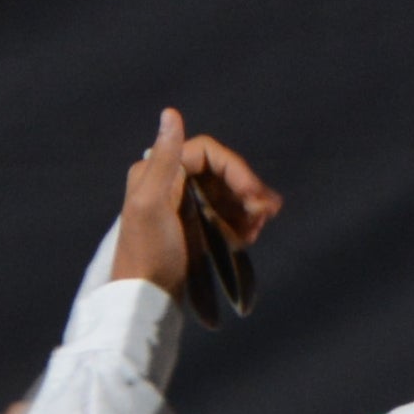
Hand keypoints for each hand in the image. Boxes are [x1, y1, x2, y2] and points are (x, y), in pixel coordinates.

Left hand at [108, 109, 281, 290]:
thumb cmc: (147, 254)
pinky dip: (242, 222)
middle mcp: (170, 182)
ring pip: (227, 194)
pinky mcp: (194, 228)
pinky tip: (249, 237)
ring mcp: (184, 206)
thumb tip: (171, 113)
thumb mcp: (150, 205)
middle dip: (247, 189)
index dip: (236, 169)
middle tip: (269, 212)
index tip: (254, 195)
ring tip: (261, 226)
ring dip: (249, 207)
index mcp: (157, 171)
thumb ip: (163, 159)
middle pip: (221, 173)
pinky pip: (226, 215)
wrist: (144, 300)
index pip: (208, 153)